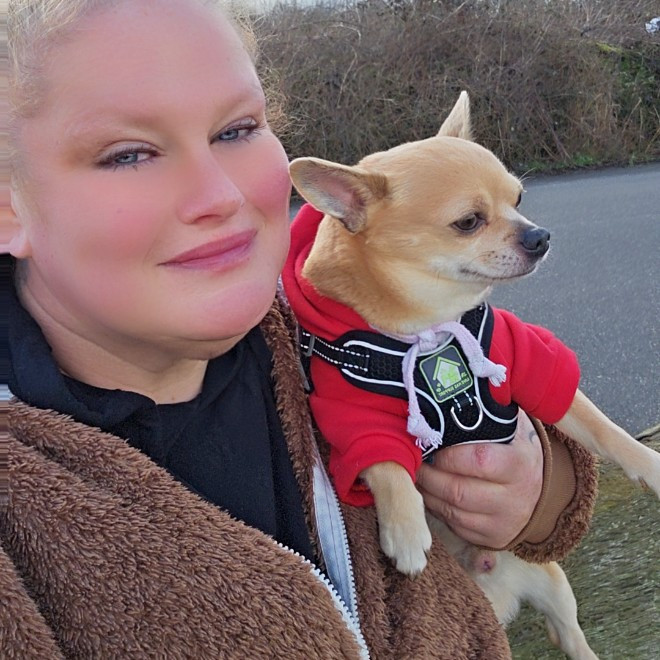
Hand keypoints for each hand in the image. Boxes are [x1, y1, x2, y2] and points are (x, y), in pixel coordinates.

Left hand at [416, 412, 542, 547]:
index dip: (447, 455)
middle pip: (458, 491)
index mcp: (519, 465)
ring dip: (427, 494)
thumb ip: (488, 412)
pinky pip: (455, 528)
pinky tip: (428, 493)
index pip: (478, 460)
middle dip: (428, 476)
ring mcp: (504, 523)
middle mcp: (515, 498)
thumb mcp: (511, 428)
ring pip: (452, 512)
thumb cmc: (514, 450)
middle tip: (412, 461)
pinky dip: (435, 510)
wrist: (541, 490)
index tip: (430, 445)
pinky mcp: (492, 540)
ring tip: (415, 475)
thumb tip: (456, 389)